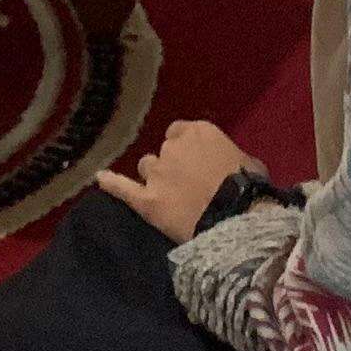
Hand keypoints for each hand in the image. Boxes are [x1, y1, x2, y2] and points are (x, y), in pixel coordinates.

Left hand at [95, 119, 262, 242]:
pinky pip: (122, 189)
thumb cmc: (250, 189)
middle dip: (172, 165)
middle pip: (164, 152)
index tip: (194, 162)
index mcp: (199, 132)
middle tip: (187, 185)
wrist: (236, 219)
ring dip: (154, 177)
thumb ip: (231, 157)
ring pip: (146, 168)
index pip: (180, 132)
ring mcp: (157, 173)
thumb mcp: (250, 163)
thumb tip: (231, 163)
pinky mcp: (147, 200)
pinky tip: (100, 179)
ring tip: (166, 194)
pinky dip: (110, 183)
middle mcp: (173, 148)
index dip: (186, 148)